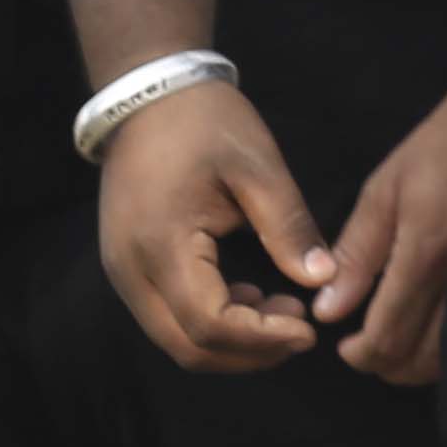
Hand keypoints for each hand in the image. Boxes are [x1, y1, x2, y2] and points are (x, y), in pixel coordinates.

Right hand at [96, 79, 331, 372]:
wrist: (149, 94)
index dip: (262, 339)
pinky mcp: (128, 267)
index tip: (309, 329)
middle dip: (249, 352)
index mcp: (161, 246)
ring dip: (231, 339)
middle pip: (187, 347)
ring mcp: (123, 273)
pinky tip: (249, 293)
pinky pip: (168, 315)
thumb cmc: (205, 123)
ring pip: (175, 338)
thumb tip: (323, 280)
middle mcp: (130, 272)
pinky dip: (211, 321)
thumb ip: (289, 226)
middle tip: (299, 328)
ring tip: (282, 307)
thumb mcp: (258, 167)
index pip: (209, 325)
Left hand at [315, 53, 446, 384]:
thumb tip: (329, 310)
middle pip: (420, 359)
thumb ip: (357, 252)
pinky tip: (431, 326)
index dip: (360, 354)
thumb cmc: (440, 151)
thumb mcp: (385, 190)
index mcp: (427, 253)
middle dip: (387, 364)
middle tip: (365, 344)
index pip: (388, 336)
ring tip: (396, 335)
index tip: (344, 345)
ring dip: (417, 359)